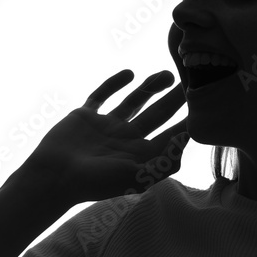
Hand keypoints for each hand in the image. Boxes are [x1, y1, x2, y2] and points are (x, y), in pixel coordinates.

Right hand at [14, 69, 188, 214]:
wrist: (54, 178)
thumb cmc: (95, 182)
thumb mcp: (136, 175)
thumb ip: (164, 159)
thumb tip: (187, 138)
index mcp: (140, 155)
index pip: (170, 135)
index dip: (187, 120)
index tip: (203, 102)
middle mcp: (126, 140)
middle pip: (157, 116)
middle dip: (174, 100)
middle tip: (192, 81)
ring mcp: (105, 127)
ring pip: (134, 102)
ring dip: (150, 88)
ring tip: (167, 75)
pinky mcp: (85, 117)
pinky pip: (102, 96)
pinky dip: (114, 84)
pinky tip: (129, 73)